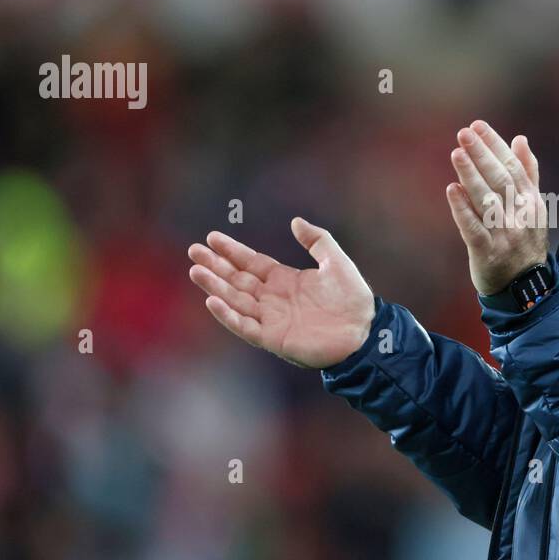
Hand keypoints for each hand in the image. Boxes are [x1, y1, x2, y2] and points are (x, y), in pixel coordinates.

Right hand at [187, 219, 374, 368]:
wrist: (365, 332)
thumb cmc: (353, 298)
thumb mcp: (336, 261)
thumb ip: (317, 240)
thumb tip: (295, 221)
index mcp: (285, 280)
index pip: (251, 263)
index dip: (231, 251)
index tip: (211, 237)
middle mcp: (273, 299)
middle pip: (237, 279)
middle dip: (215, 265)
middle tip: (194, 250)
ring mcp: (271, 319)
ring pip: (236, 300)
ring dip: (215, 287)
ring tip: (196, 271)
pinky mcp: (273, 338)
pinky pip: (244, 326)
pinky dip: (228, 315)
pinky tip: (213, 301)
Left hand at [446, 119, 548, 295]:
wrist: (525, 287)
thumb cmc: (526, 241)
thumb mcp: (534, 206)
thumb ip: (528, 172)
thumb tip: (520, 139)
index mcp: (531, 201)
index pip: (513, 167)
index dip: (495, 145)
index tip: (478, 126)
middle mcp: (519, 215)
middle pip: (500, 179)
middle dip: (482, 154)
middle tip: (464, 133)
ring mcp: (504, 234)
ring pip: (487, 200)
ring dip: (471, 175)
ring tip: (457, 153)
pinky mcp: (487, 252)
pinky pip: (473, 227)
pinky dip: (462, 208)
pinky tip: (451, 189)